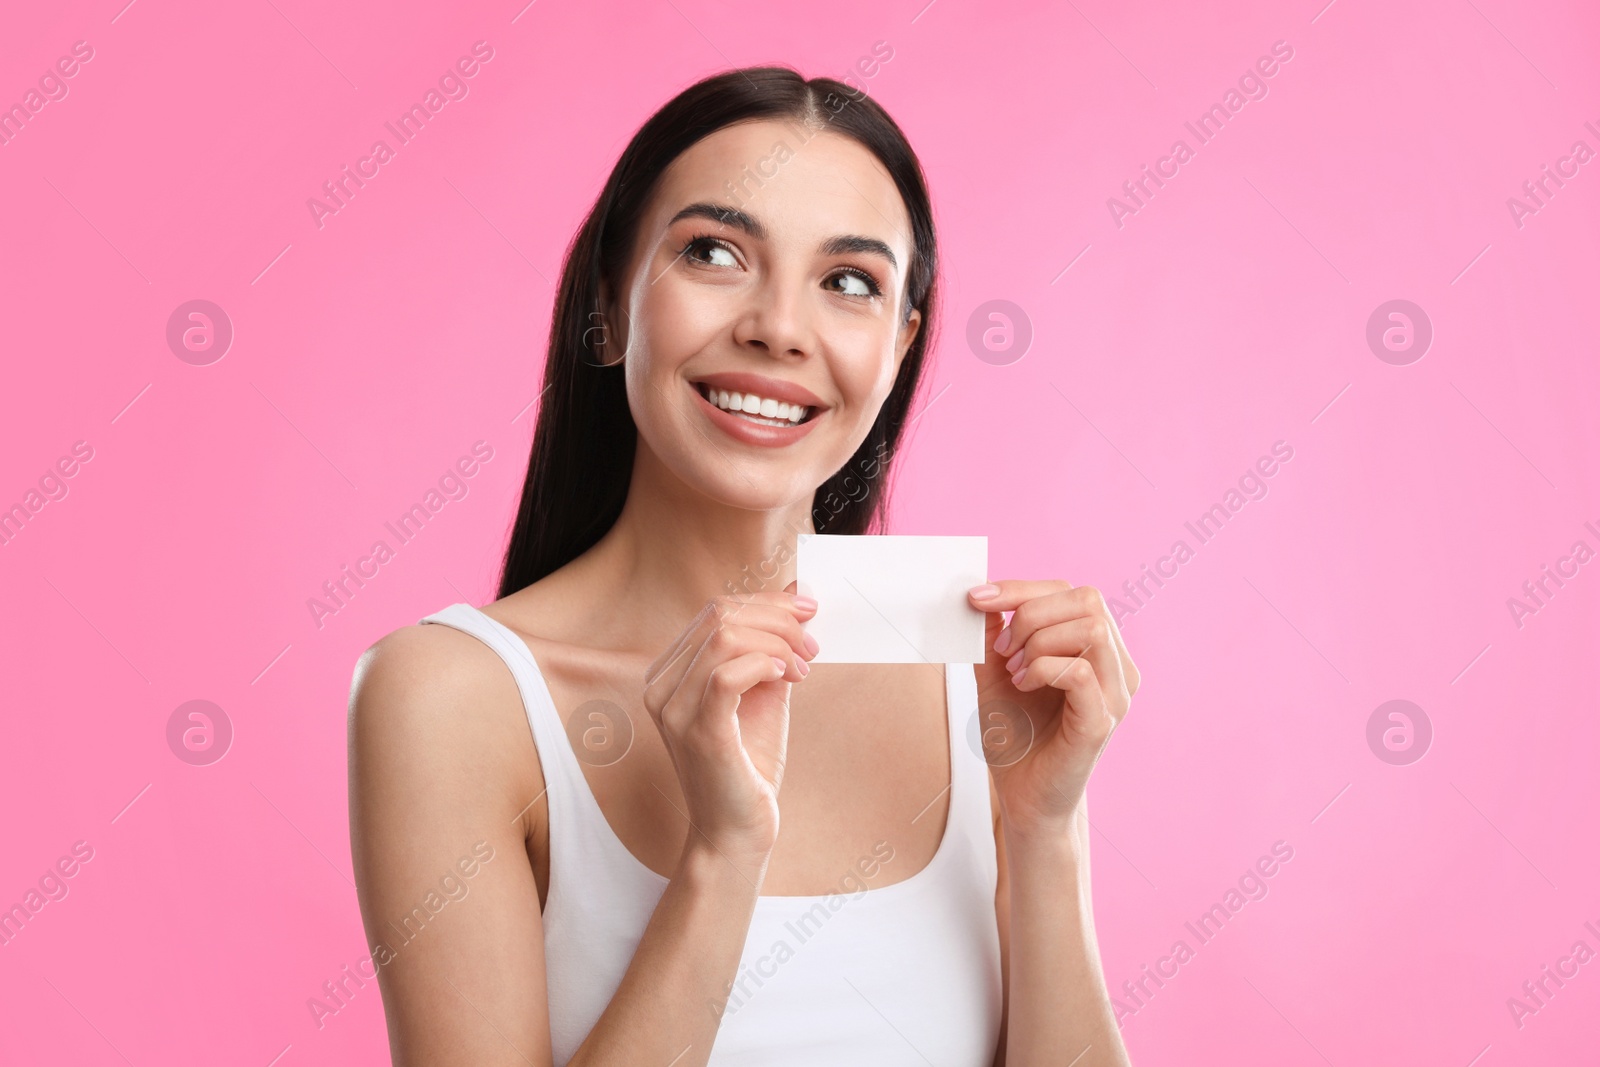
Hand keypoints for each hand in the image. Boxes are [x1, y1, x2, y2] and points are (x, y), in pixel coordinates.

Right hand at [642, 583, 818, 867]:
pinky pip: (727, 675)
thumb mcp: (763, 695)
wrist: (737, 831)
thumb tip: (799, 596)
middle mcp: (662, 687)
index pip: (715, 610)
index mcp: (670, 674)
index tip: (808, 613)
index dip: (768, 603)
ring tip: (802, 668)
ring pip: (725, 638)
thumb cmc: (749, 765)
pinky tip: (786, 678)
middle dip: (777, 620)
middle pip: (720, 615)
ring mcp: (675, 710)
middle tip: (812, 646)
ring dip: (778, 643)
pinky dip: (764, 665)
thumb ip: (773, 649)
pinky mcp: (699, 733)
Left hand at [966, 581, 1138, 837]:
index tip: (977, 599)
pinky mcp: (1101, 722)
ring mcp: (1115, 695)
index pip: (1073, 592)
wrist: (1023, 797)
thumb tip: (987, 594)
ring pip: (1091, 629)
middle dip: (1031, 613)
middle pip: (1088, 600)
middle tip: (1002, 650)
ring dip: (1038, 642)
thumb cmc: (1017, 736)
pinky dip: (1042, 669)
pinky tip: (1023, 686)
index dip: (1022, 589)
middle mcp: (1117, 667)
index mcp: (1099, 650)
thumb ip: (996, 634)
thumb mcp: (997, 672)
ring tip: (1015, 671)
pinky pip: (1079, 672)